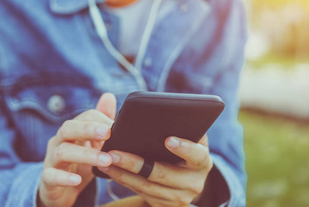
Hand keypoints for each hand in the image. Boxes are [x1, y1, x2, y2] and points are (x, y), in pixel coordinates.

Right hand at [37, 93, 116, 206]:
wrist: (58, 190)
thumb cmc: (78, 163)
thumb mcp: (91, 142)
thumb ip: (100, 121)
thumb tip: (109, 96)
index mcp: (73, 130)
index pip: (84, 117)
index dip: (101, 120)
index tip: (118, 126)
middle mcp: (59, 141)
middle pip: (68, 128)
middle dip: (88, 128)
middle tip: (108, 133)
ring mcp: (51, 160)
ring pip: (63, 152)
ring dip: (85, 155)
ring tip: (106, 160)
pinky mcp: (47, 179)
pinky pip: (51, 176)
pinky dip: (64, 177)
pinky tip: (77, 179)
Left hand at [98, 134, 212, 206]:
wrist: (187, 180)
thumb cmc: (184, 150)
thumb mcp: (189, 138)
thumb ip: (182, 126)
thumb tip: (163, 110)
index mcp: (202, 162)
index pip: (196, 154)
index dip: (184, 147)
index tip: (168, 139)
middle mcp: (193, 183)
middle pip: (161, 173)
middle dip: (135, 163)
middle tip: (114, 152)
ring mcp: (179, 198)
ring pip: (146, 186)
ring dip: (123, 173)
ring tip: (106, 159)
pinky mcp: (164, 206)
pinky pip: (141, 193)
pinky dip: (123, 180)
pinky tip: (110, 170)